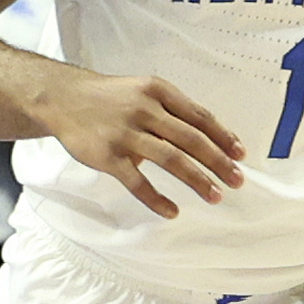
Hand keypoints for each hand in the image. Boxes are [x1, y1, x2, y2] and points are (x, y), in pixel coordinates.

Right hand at [34, 70, 247, 217]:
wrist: (63, 98)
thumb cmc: (111, 98)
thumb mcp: (144, 92)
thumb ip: (173, 112)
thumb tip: (209, 139)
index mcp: (159, 92)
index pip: (200, 117)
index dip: (223, 137)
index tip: (240, 155)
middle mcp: (144, 110)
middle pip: (191, 139)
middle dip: (219, 162)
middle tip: (237, 180)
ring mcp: (125, 133)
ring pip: (171, 160)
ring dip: (198, 180)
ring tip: (216, 196)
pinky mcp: (107, 156)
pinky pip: (137, 182)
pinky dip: (156, 199)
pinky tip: (173, 211)